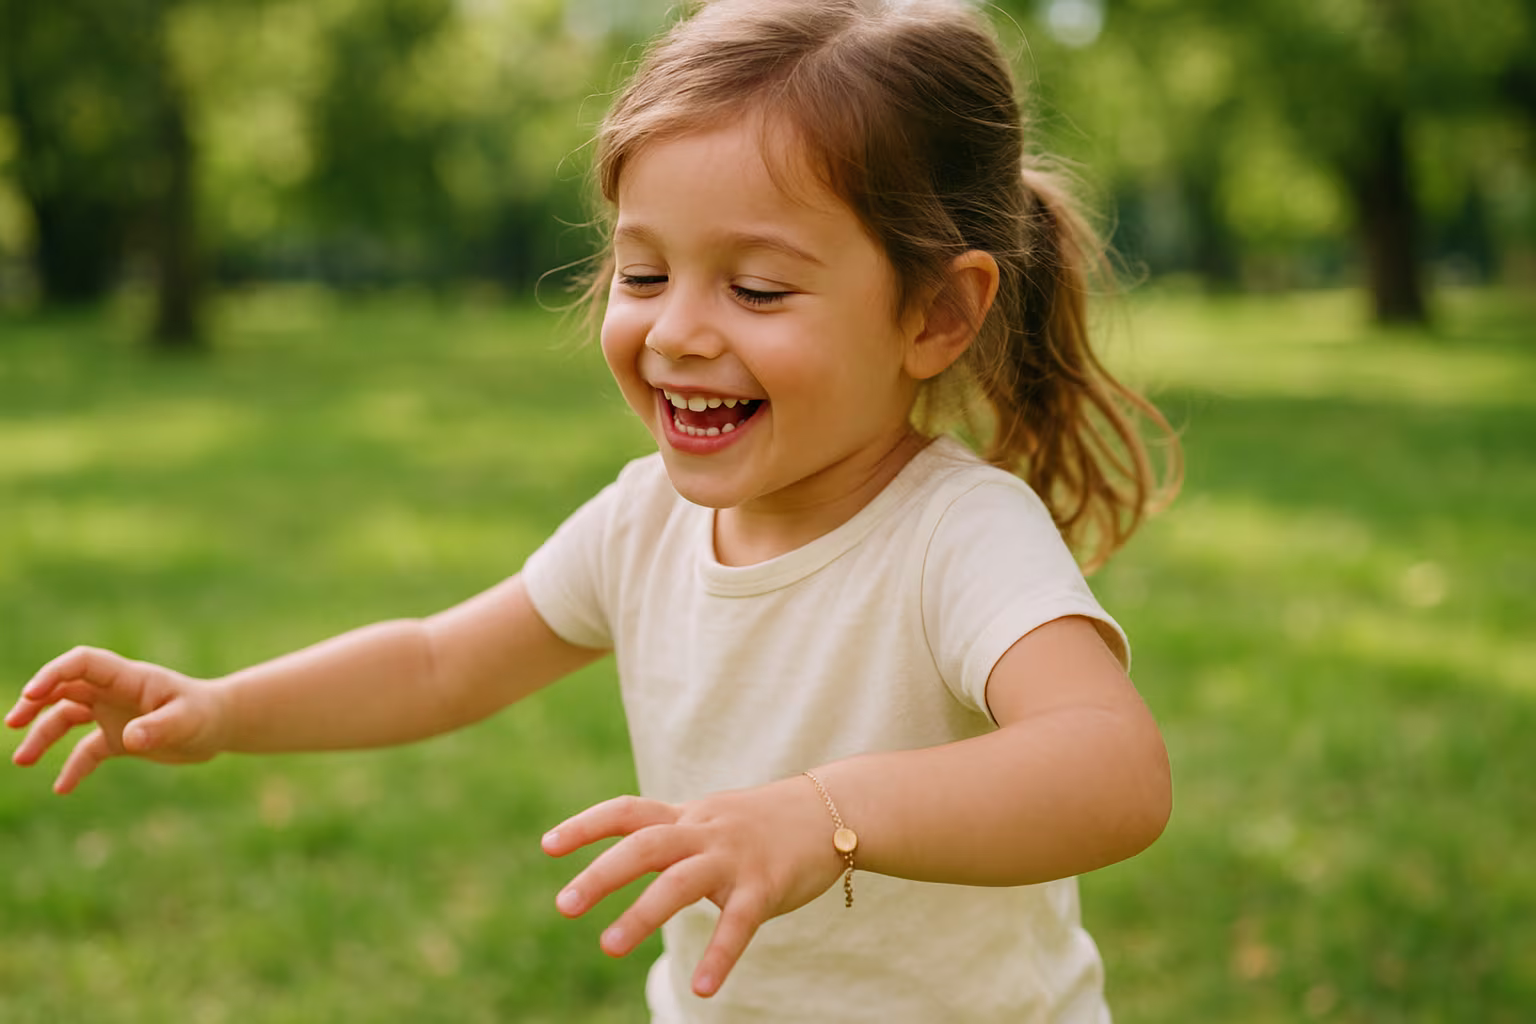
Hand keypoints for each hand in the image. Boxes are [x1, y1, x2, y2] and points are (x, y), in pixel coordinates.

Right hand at [7, 646, 225, 792]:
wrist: (219, 727)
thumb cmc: (205, 715)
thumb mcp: (187, 721)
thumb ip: (159, 727)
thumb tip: (130, 739)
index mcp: (128, 678)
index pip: (83, 663)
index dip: (55, 674)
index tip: (32, 694)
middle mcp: (115, 692)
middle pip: (64, 688)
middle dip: (35, 701)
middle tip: (13, 721)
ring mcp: (113, 714)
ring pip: (66, 718)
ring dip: (42, 735)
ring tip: (22, 760)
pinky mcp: (118, 739)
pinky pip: (85, 751)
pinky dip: (73, 767)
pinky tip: (62, 789)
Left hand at [541, 777, 842, 997]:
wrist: (835, 812)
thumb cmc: (765, 823)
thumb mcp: (712, 819)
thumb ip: (675, 834)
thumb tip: (631, 854)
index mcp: (687, 817)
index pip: (628, 811)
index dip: (587, 826)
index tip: (547, 846)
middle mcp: (705, 832)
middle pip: (645, 843)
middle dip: (602, 873)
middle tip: (563, 905)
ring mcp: (735, 857)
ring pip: (681, 881)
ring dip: (642, 913)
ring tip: (608, 947)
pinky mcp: (767, 885)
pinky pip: (739, 923)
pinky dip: (720, 955)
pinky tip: (703, 989)